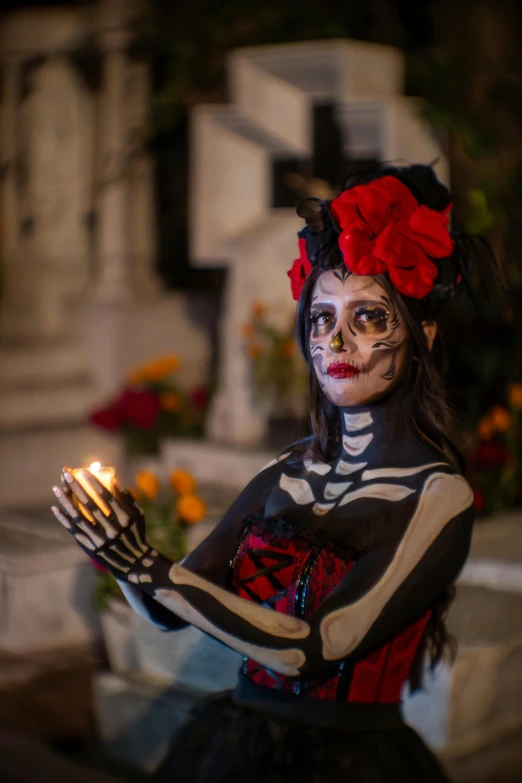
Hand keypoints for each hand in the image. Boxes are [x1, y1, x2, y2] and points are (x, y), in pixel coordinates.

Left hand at [51, 468, 159, 584]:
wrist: (132, 562)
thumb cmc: (135, 532)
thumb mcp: (138, 515)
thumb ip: (126, 497)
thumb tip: (112, 478)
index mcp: (124, 518)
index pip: (106, 497)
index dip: (94, 483)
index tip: (83, 471)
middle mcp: (111, 529)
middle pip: (89, 504)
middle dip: (76, 487)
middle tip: (66, 474)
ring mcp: (99, 539)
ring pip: (78, 517)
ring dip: (65, 501)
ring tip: (56, 488)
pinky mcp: (90, 547)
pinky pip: (74, 530)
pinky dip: (64, 519)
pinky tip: (55, 508)